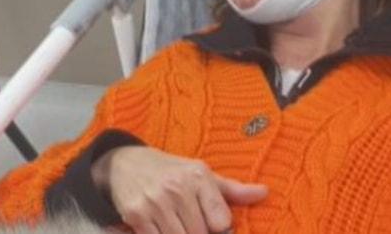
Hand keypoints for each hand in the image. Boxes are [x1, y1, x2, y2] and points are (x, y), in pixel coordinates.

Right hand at [92, 146, 267, 233]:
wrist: (125, 163)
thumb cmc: (172, 171)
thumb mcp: (202, 173)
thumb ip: (232, 190)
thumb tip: (265, 193)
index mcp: (198, 176)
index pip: (222, 221)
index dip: (221, 230)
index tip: (215, 226)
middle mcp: (177, 188)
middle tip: (193, 223)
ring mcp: (155, 203)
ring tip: (180, 225)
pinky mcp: (136, 216)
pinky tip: (163, 228)